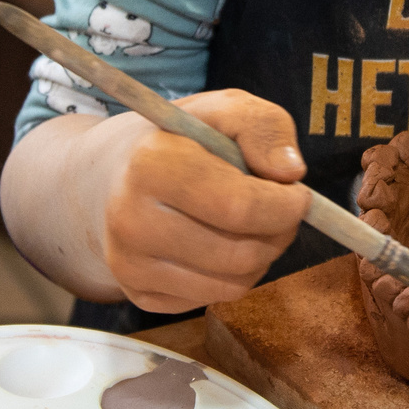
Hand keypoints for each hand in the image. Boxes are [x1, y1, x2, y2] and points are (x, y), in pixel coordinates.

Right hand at [89, 89, 309, 314]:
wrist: (110, 179)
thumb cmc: (179, 142)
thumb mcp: (222, 109)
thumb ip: (263, 127)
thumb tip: (290, 172)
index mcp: (151, 165)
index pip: (239, 207)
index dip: (286, 205)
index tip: (297, 193)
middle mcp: (132, 221)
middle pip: (242, 254)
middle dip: (279, 233)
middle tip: (280, 211)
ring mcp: (130, 265)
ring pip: (233, 285)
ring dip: (260, 257)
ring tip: (249, 225)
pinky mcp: (140, 296)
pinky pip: (212, 300)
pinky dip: (231, 277)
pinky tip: (219, 245)